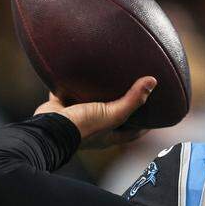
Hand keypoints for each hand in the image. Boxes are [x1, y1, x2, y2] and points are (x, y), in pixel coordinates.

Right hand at [34, 76, 155, 147]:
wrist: (48, 128)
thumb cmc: (82, 129)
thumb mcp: (112, 114)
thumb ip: (132, 100)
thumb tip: (152, 81)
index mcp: (109, 135)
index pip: (134, 132)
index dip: (146, 124)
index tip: (156, 113)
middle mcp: (94, 127)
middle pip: (112, 115)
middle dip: (122, 104)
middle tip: (133, 89)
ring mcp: (77, 117)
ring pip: (90, 102)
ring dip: (97, 93)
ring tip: (107, 77)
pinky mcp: (61, 106)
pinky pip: (67, 92)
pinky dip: (71, 83)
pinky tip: (77, 70)